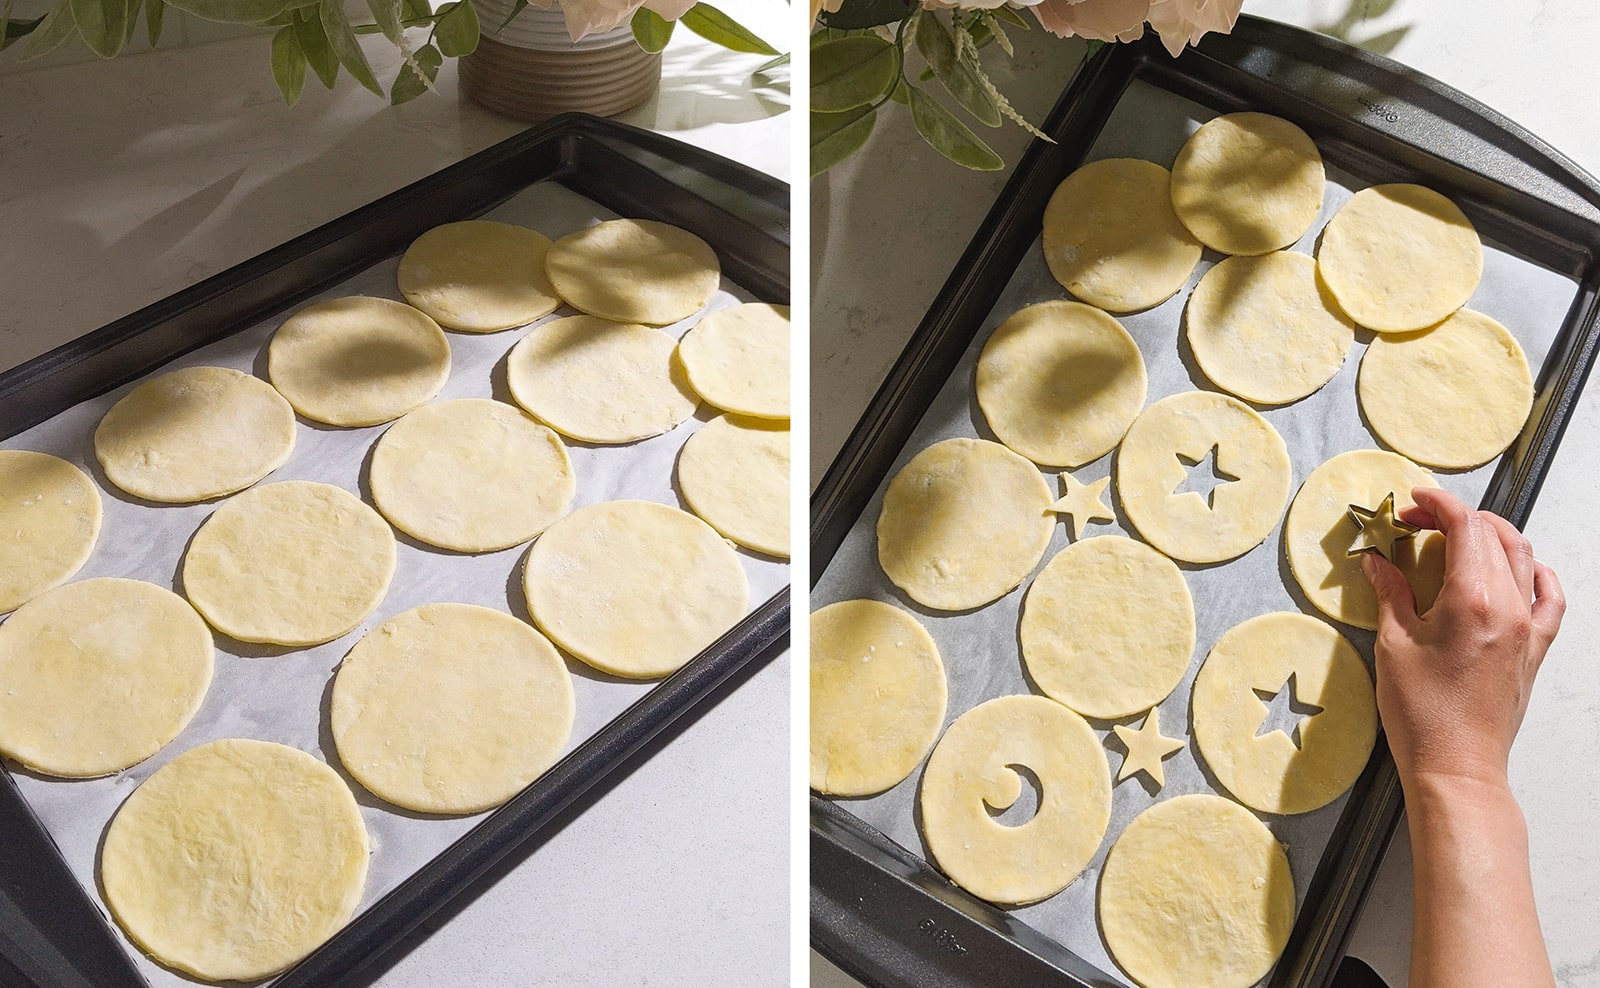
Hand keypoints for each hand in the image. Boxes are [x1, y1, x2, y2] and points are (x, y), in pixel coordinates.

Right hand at [1360, 487, 1564, 789]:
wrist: (1457, 765)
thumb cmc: (1421, 713)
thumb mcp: (1393, 644)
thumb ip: (1390, 593)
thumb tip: (1379, 561)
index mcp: (1472, 599)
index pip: (1464, 527)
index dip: (1436, 505)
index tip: (1411, 502)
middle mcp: (1508, 606)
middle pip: (1493, 535)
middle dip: (1456, 517)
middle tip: (1419, 521)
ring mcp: (1528, 627)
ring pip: (1524, 557)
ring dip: (1492, 535)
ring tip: (1459, 536)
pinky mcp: (1535, 648)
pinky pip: (1550, 597)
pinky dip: (1537, 572)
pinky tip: (1522, 568)